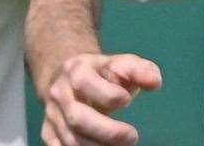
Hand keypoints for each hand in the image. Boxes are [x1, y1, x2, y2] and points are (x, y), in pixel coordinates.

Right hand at [40, 52, 161, 145]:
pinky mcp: (49, 132)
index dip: (110, 96)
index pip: (85, 83)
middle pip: (76, 118)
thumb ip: (139, 70)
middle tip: (132, 137)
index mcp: (75, 71)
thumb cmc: (102, 75)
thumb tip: (154, 82)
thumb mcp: (119, 65)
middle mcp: (59, 93)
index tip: (127, 100)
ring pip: (71, 140)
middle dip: (108, 133)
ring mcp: (52, 115)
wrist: (66, 78)